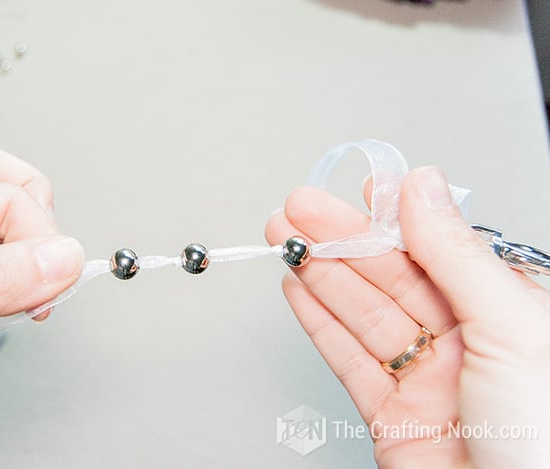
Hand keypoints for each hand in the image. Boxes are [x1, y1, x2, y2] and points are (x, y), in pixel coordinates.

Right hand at [266, 167, 549, 467]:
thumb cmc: (548, 445)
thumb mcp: (510, 328)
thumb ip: (456, 254)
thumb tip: (422, 188)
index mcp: (506, 315)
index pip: (437, 251)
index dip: (393, 217)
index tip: (359, 188)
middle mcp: (466, 345)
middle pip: (389, 278)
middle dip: (339, 239)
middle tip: (299, 209)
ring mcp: (426, 381)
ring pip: (362, 315)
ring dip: (319, 273)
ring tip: (285, 239)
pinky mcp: (392, 417)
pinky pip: (349, 361)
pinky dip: (318, 324)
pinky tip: (299, 291)